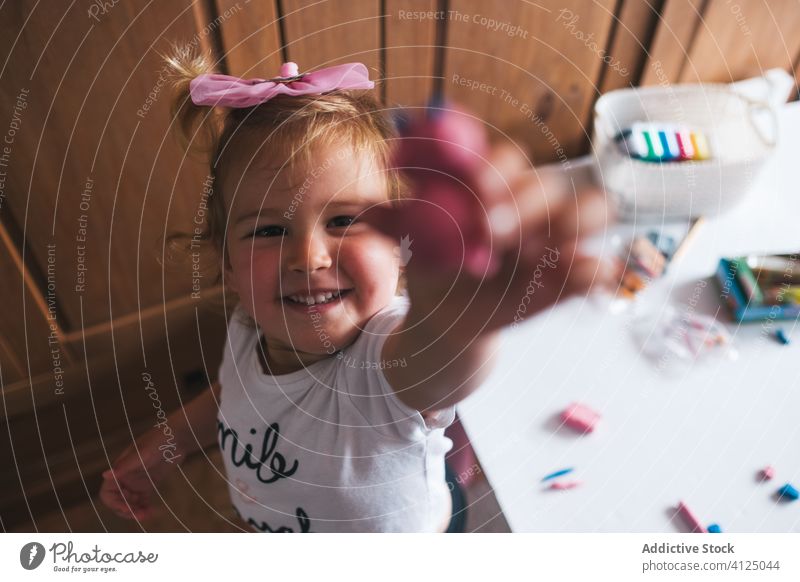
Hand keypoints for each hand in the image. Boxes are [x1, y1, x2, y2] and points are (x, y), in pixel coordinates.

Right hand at [99, 427, 183, 520]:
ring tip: (147, 515)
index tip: (127, 508)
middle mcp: (126, 478)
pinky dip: (144, 508)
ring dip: (136, 512)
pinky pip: (143, 501)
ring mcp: (137, 482)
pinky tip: (151, 512)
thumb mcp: (141, 453)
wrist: (178, 437)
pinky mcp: (149, 484)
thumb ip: (124, 466)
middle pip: (119, 502)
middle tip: (141, 515)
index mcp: (120, 470)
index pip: (108, 493)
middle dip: (127, 510)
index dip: (114, 503)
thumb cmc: (157, 441)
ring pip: (130, 503)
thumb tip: (104, 475)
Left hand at [365, 138, 612, 340]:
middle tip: (490, 230)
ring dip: (573, 222)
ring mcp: (557, 238)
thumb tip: (372, 200)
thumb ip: (400, 219)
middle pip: (547, 183)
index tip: (473, 187)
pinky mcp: (571, 275)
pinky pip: (598, 266)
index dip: (494, 169)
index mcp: (493, 186)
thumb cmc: (435, 268)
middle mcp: (530, 204)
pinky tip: (579, 278)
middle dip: (523, 202)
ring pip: (592, 209)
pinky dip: (595, 269)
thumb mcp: (415, 242)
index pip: (504, 162)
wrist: (449, 319)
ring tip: (540, 250)